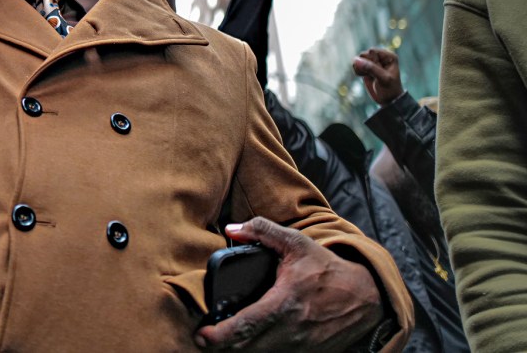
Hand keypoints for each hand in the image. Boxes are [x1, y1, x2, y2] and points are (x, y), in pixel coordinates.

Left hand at [195, 217, 383, 351]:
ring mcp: (302, 346)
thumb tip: (232, 229)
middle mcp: (293, 329)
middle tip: (203, 339)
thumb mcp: (296, 243)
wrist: (366, 296)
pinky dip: (260, 351)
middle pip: (249, 346)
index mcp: (286, 302)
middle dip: (223, 345)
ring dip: (240, 349)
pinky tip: (248, 341)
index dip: (221, 334)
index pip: (247, 324)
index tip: (202, 336)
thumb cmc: (328, 269)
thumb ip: (262, 231)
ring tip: (223, 339)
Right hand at [352, 48, 403, 106]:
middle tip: (372, 75)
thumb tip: (355, 59)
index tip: (378, 71)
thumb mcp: (383, 79)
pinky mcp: (366, 68)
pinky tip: (364, 76)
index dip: (371, 61)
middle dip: (364, 65)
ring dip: (360, 68)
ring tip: (368, 76)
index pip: (372, 51)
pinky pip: (355, 65)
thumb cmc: (390, 89)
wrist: (388, 100)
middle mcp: (380, 57)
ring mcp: (372, 62)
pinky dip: (357, 71)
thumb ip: (371, 68)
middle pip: (364, 54)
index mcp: (388, 56)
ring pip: (358, 59)